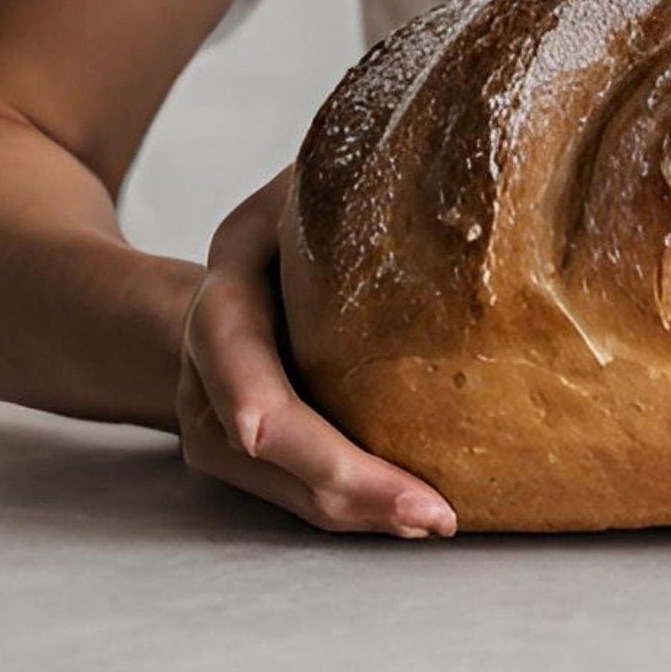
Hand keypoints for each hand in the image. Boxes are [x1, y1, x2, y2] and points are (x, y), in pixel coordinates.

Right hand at [175, 174, 457, 537]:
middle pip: (259, 441)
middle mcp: (209, 368)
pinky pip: (301, 494)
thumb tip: (461, 152)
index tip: (261, 426)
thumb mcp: (310, 184)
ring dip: (355, 509)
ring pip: (281, 485)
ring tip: (435, 519)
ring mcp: (224, 425)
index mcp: (225, 290)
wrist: (237, 281)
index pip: (223, 340)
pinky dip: (355, 508)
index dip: (242, 384)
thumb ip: (350, 178)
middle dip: (339, 478)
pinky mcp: (257, 464)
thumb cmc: (295, 223)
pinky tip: (415, 514)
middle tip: (427, 510)